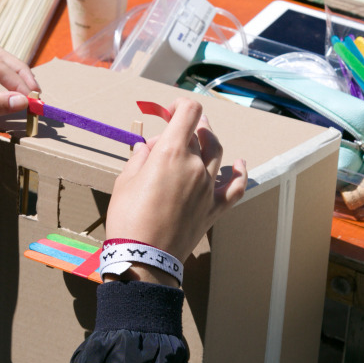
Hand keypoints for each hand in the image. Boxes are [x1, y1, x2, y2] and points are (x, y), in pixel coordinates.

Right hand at [104, 99, 246, 284]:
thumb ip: (139, 158)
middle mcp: (195, 166)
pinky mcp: (214, 208)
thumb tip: (146, 147)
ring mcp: (208, 187)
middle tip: (170, 133)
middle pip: (199, 132)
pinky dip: (239, 172)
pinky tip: (238, 164)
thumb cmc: (129, 218)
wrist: (144, 257)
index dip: (180, 105)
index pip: (189, 112)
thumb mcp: (125, 181)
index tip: (168, 111)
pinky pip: (235, 187)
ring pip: (217, 152)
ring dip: (208, 140)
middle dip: (185, 127)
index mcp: (172, 153)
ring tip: (199, 137)